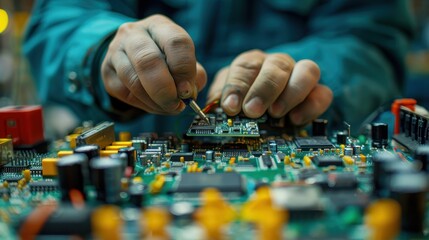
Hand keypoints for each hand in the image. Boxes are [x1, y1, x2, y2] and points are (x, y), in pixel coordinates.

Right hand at [101, 15, 206, 114]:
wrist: (134, 55)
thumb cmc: (166, 57)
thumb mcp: (184, 59)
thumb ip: (194, 75)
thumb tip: (188, 93)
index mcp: (159, 25)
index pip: (175, 42)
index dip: (184, 70)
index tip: (188, 92)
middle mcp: (134, 33)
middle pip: (148, 61)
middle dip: (166, 90)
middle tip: (177, 105)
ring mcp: (116, 51)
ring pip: (133, 80)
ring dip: (155, 101)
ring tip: (169, 107)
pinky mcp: (107, 71)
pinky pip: (125, 93)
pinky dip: (145, 105)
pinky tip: (156, 105)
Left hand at [207, 50, 331, 124]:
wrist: (265, 110)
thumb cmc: (243, 103)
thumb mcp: (226, 100)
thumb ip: (220, 102)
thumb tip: (213, 111)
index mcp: (252, 63)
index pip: (246, 66)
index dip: (238, 86)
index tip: (231, 106)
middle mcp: (278, 64)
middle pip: (276, 65)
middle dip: (263, 88)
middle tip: (252, 111)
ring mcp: (300, 76)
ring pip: (307, 70)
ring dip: (291, 92)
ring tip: (276, 113)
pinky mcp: (317, 93)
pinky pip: (323, 93)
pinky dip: (311, 105)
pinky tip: (295, 120)